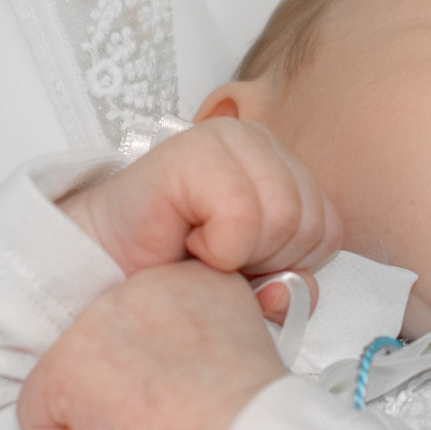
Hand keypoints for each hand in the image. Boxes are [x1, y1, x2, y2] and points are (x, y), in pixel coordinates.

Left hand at [18, 262, 289, 429]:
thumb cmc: (249, 416)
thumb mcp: (243, 346)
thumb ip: (200, 336)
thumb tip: (174, 362)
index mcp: (189, 277)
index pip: (143, 315)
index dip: (156, 360)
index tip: (183, 386)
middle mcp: (138, 285)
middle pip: (103, 341)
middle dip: (122, 380)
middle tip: (164, 411)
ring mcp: (95, 322)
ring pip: (71, 375)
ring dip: (98, 410)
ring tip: (145, 426)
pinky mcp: (64, 366)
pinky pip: (38, 415)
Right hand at [59, 117, 340, 279]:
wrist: (100, 274)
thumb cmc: (173, 274)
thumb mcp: (251, 289)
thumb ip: (289, 290)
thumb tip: (289, 292)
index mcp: (281, 165)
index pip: (330, 230)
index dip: (287, 266)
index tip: (237, 264)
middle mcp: (259, 140)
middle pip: (310, 224)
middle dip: (264, 262)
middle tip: (212, 257)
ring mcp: (228, 137)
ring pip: (284, 218)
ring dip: (238, 255)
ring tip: (197, 247)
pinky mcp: (193, 151)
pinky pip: (243, 214)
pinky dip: (218, 247)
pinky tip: (185, 239)